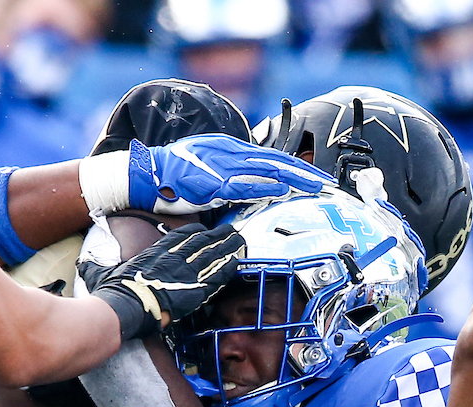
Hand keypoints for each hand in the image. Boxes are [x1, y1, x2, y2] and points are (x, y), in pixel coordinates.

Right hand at [78, 223, 243, 340]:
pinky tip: (239, 260)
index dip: (194, 234)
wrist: (121, 309)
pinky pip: (216, 276)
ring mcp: (184, 273)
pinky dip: (228, 267)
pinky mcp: (194, 290)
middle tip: (232, 233)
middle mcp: (171, 259)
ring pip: (212, 255)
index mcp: (153, 254)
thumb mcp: (98, 273)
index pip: (178, 238)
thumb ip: (94, 265)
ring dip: (227, 249)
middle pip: (200, 243)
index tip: (204, 232)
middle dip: (217, 238)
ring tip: (241, 241)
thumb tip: (83, 262)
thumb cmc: (110, 294)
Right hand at [128, 135, 331, 214]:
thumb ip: (226, 176)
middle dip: (304, 171)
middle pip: (276, 161)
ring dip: (295, 178)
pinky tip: (287, 189)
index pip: (270, 157)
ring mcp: (223, 166)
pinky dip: (268, 186)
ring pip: (268, 170)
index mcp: (229, 149)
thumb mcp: (205, 171)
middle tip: (327, 183)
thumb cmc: (172, 178)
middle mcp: (230, 153)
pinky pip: (247, 184)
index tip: (315, 177)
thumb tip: (244, 191)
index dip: (295, 166)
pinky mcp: (214, 182)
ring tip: (317, 187)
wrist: (145, 174)